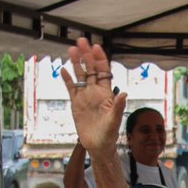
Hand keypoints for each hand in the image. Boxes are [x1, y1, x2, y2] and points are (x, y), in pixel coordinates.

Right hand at [63, 38, 126, 158]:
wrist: (98, 146)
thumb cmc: (109, 135)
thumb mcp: (114, 121)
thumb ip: (118, 107)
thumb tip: (124, 94)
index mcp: (106, 93)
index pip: (103, 71)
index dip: (100, 59)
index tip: (95, 47)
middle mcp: (95, 92)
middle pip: (90, 69)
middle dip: (86, 55)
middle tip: (81, 41)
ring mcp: (85, 97)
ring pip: (80, 76)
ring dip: (76, 63)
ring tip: (71, 50)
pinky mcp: (76, 104)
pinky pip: (71, 88)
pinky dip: (67, 79)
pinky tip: (63, 70)